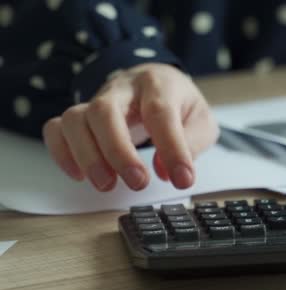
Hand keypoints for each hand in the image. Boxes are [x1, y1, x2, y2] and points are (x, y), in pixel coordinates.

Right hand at [43, 63, 218, 191]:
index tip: (182, 179)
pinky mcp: (80, 116)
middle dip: (118, 152)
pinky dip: (62, 153)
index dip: (172, 149)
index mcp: (158, 85)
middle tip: (137, 183)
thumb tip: (165, 170)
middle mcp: (122, 88)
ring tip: (107, 184)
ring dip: (88, 157)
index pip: (161, 113)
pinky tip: (80, 175)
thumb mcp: (201, 120)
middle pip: (105, 112)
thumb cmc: (179, 104)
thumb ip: (192, 143)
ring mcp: (96, 100)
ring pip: (75, 120)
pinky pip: (56, 129)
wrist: (155, 82)